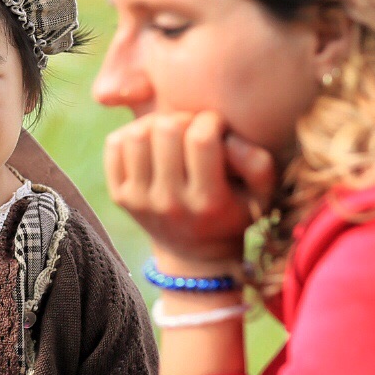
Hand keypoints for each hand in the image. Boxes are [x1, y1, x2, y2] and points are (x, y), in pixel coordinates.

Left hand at [104, 111, 276, 268]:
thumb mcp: (260, 197)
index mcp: (207, 201)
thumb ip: (258, 164)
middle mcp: (170, 203)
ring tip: (171, 133)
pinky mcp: (119, 196)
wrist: (194, 256)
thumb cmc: (232, 214)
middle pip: (166, 131)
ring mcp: (140, 200)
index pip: (201, 139)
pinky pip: (115, 145)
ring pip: (136, 135)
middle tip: (192, 128)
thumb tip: (229, 136)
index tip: (216, 127)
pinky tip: (151, 144)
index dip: (211, 120)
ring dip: (155, 124)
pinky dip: (131, 134)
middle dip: (183, 118)